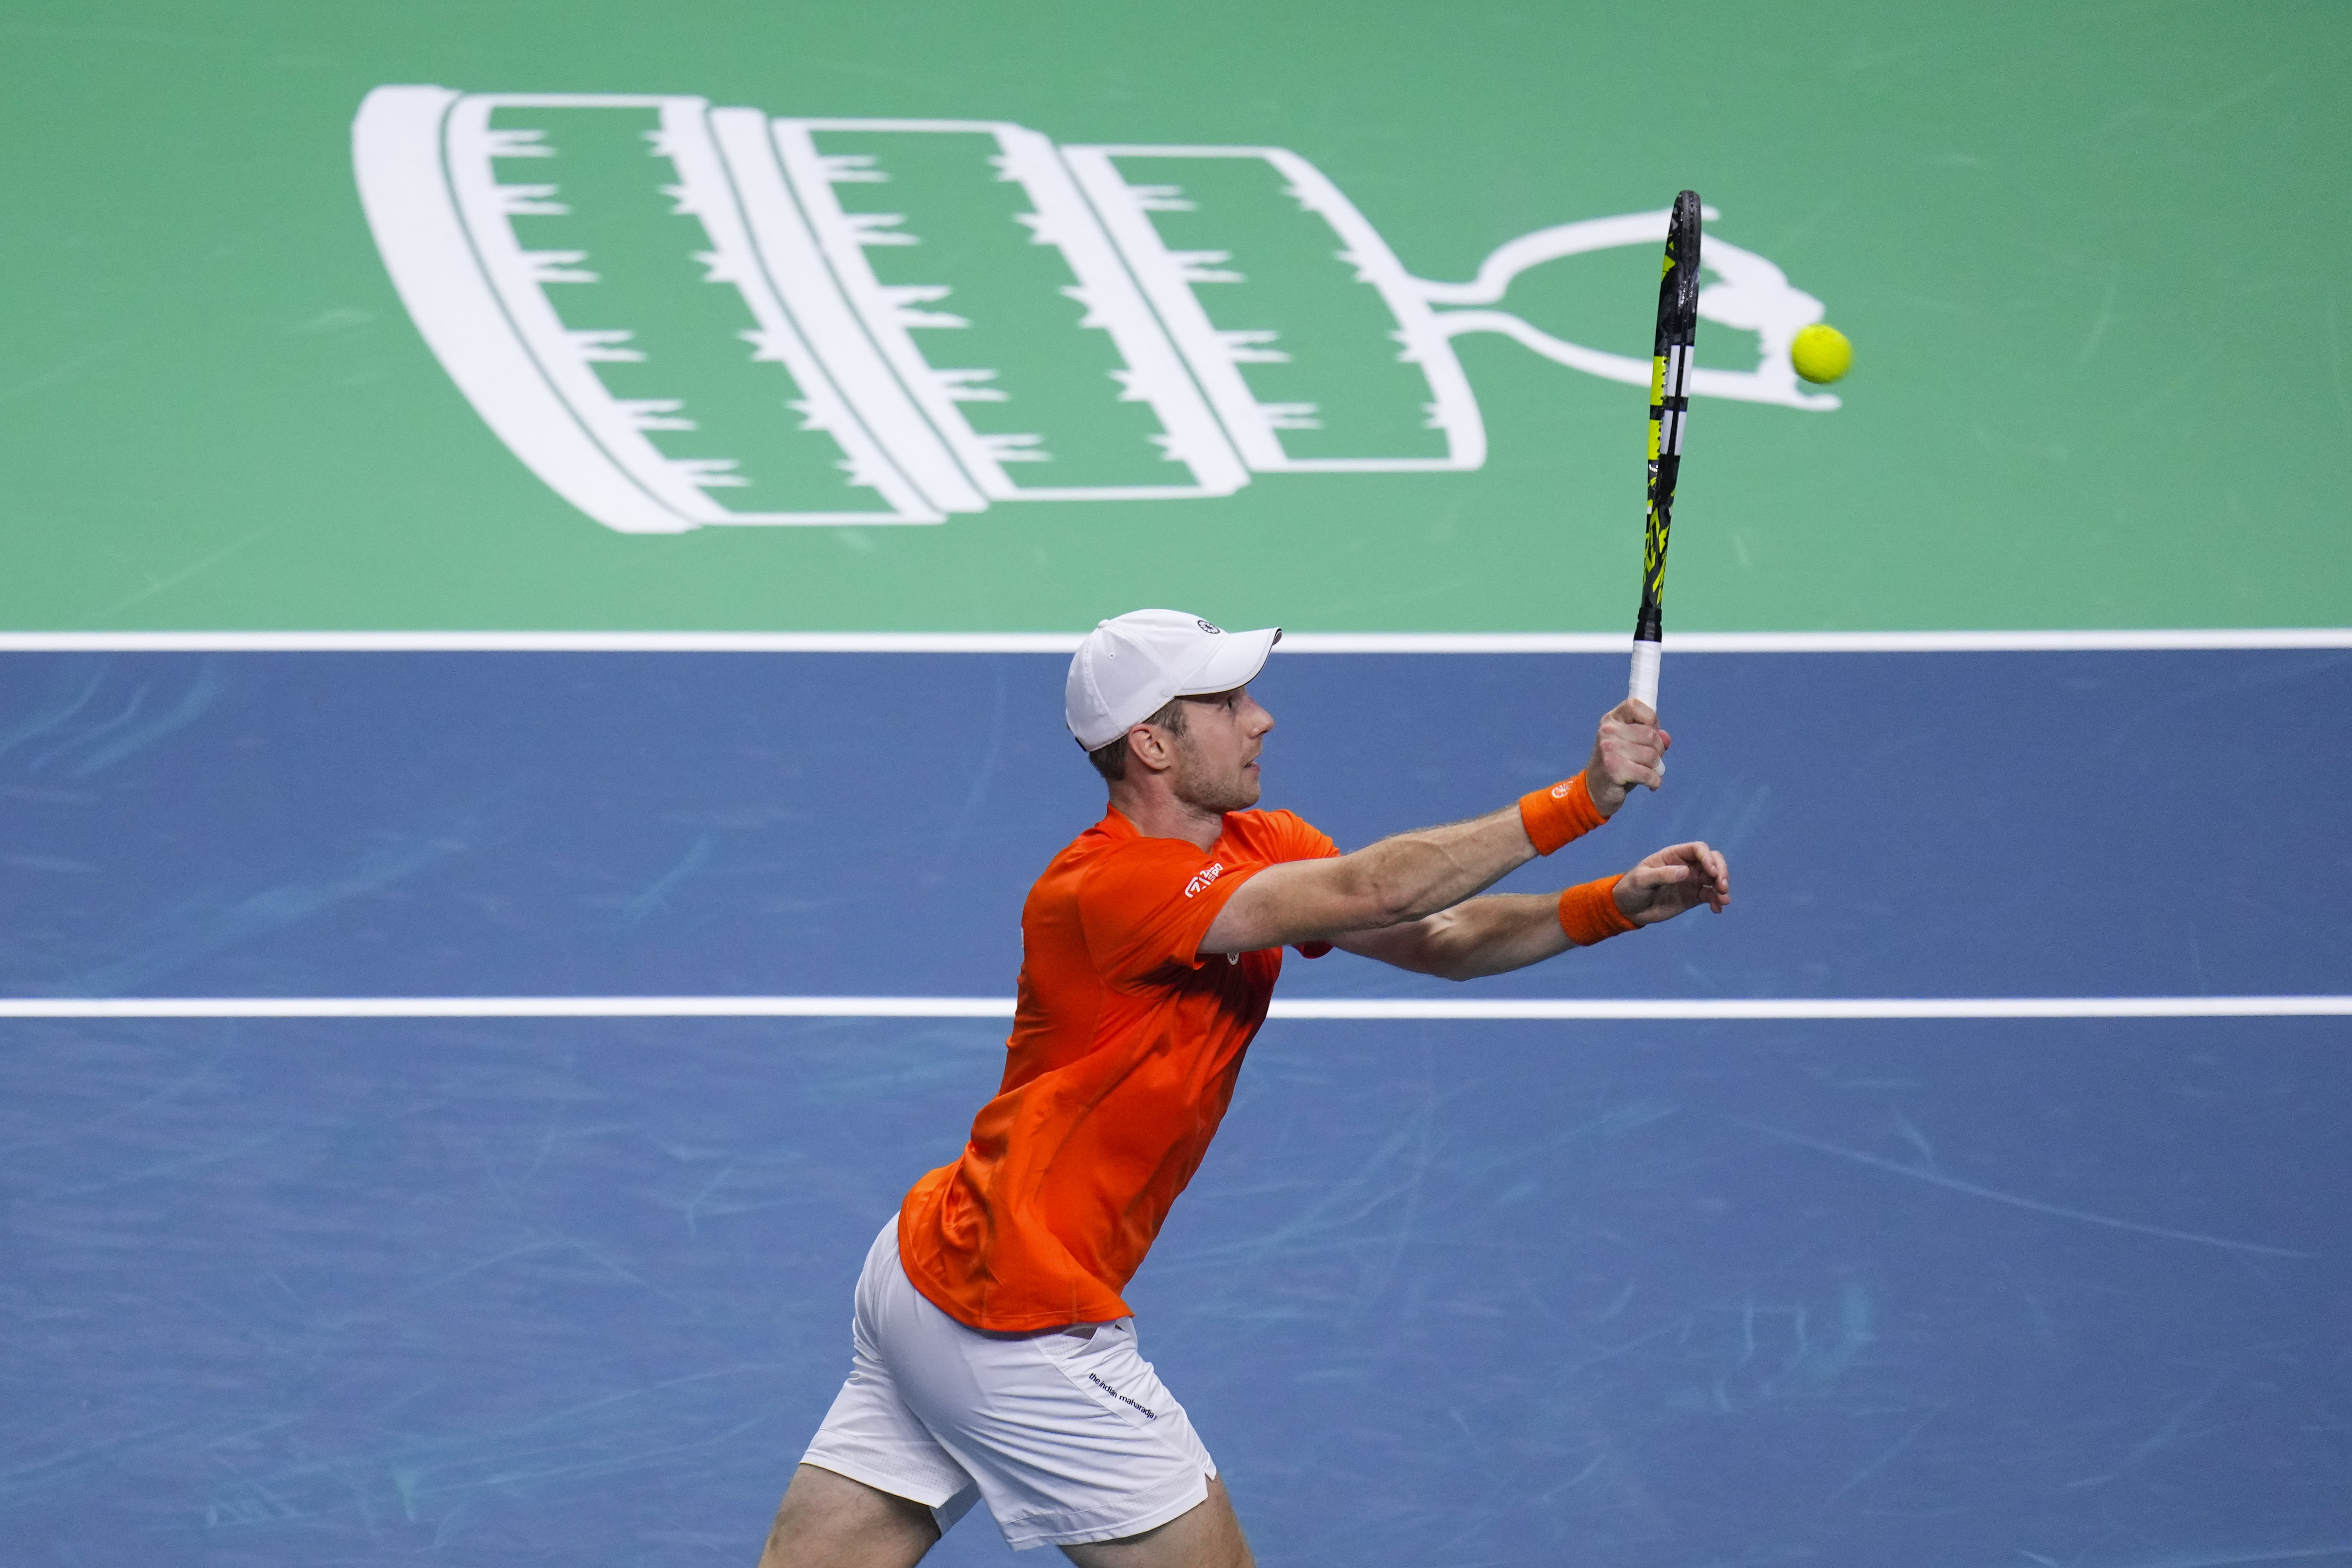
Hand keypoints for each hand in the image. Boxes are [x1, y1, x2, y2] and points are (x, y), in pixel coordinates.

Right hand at [1585, 699, 1669, 816]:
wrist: (1595, 790)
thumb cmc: (1618, 764)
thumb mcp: (1632, 746)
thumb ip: (1651, 738)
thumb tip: (1666, 738)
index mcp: (1611, 719)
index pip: (1635, 705)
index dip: (1651, 719)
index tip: (1651, 732)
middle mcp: (1607, 731)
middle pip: (1651, 735)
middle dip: (1659, 751)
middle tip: (1653, 761)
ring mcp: (1608, 749)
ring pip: (1651, 756)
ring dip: (1657, 769)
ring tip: (1650, 773)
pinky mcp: (1613, 769)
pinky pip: (1647, 774)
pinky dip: (1654, 781)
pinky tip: (1650, 785)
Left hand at [1611, 842, 1729, 924]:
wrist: (1628, 908)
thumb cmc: (1631, 888)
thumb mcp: (1641, 879)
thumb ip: (1662, 875)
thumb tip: (1686, 872)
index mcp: (1674, 855)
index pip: (1698, 849)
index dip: (1708, 858)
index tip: (1711, 872)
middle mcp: (1687, 865)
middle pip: (1713, 861)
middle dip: (1722, 871)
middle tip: (1722, 887)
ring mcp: (1692, 881)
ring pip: (1715, 879)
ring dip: (1723, 888)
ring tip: (1723, 900)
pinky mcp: (1693, 897)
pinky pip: (1711, 896)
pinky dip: (1717, 901)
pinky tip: (1717, 909)